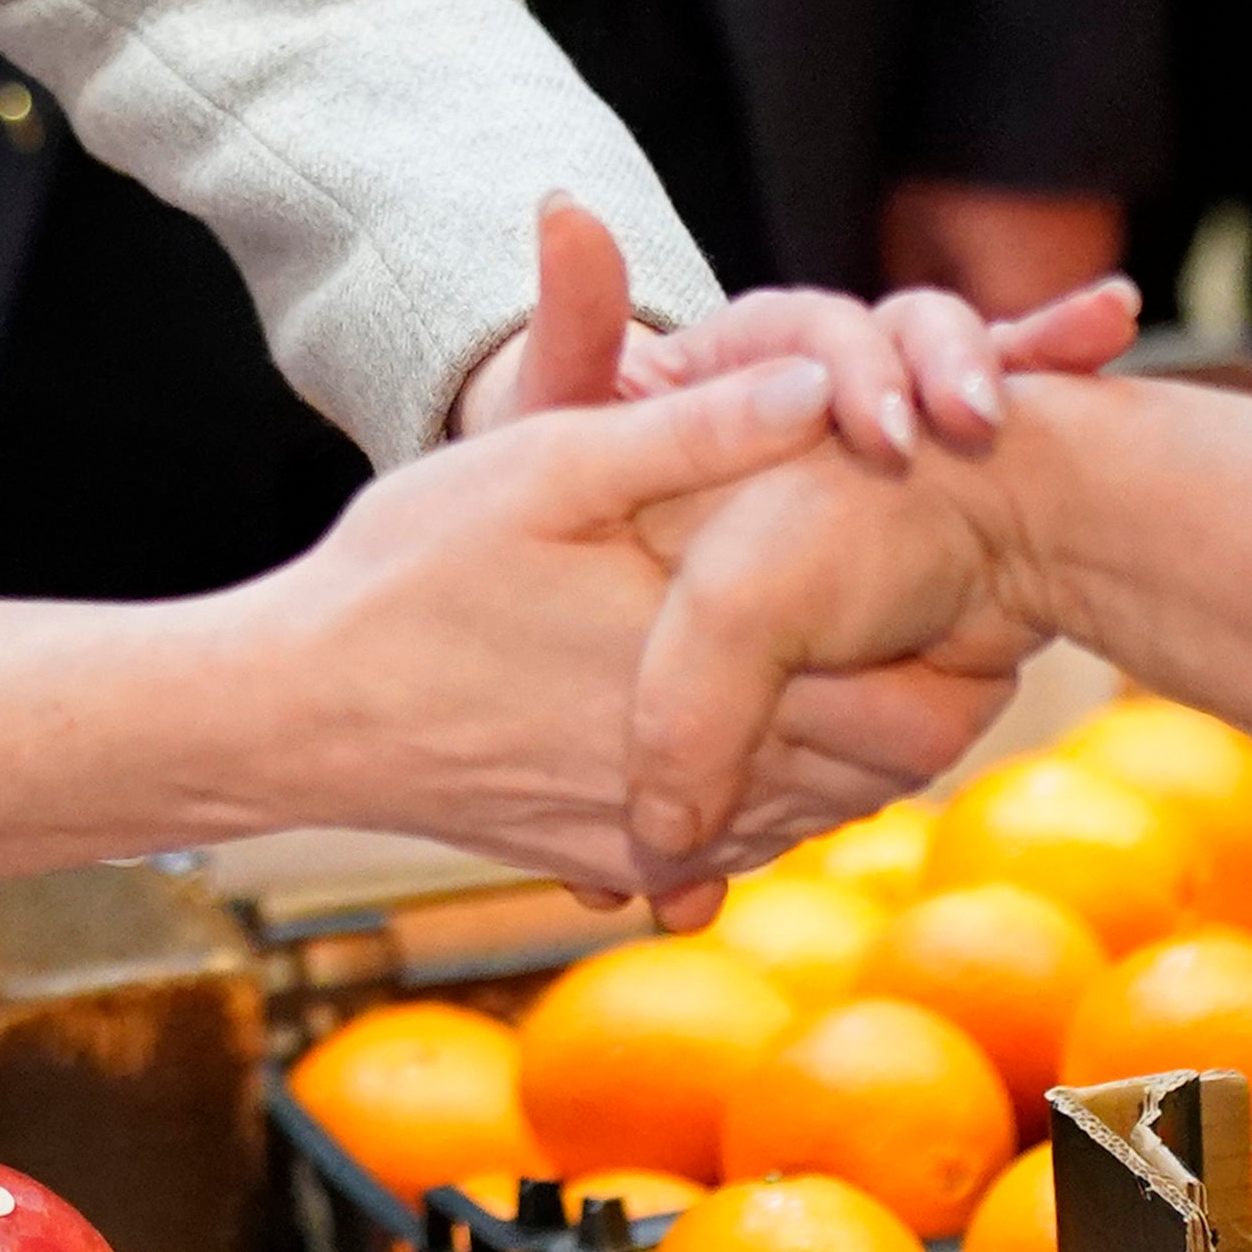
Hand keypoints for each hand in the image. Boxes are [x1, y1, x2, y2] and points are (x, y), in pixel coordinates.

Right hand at [271, 364, 1017, 892]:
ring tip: (862, 654)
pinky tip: (757, 717)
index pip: (910, 706)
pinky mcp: (605, 861)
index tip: (962, 578)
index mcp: (702, 672)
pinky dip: (774, 791)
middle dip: (927, 693)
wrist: (288, 711)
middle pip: (888, 772)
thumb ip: (691, 431)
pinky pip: (737, 845)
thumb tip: (823, 390)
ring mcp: (649, 835)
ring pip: (818, 815)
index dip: (963, 648)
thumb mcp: (544, 463)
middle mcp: (692, 779)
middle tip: (941, 613)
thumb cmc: (408, 571)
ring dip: (854, 745)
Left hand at [457, 193, 1135, 470]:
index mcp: (751, 347)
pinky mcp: (940, 451)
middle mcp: (829, 356)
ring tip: (1089, 346)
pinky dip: (1058, 350)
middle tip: (971, 422)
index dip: (852, 371)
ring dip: (1022, 352)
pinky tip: (1112, 319)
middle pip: (905, 331)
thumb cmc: (584, 477)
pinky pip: (1014, 397)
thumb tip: (565, 206)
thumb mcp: (562, 418)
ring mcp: (891, 395)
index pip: (813, 331)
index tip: (883, 429)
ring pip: (967, 353)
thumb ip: (575, 328)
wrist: (619, 547)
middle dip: (948, 364)